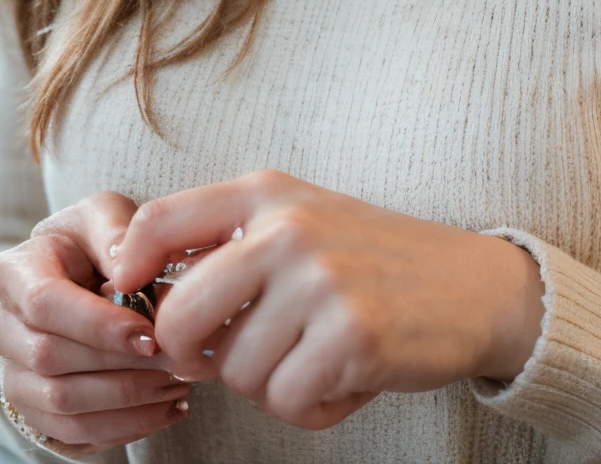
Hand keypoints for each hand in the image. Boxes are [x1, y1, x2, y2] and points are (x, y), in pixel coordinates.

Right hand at [0, 192, 190, 449]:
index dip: (97, 325)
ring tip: (180, 382)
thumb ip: (114, 230)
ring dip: (129, 400)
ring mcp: (13, 376)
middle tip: (177, 359)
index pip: (44, 305)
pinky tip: (168, 407)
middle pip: (52, 359)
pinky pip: (75, 434)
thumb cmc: (93, 243)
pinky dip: (127, 427)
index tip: (150, 334)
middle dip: (120, 364)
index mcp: (10, 273)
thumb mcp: (103, 214)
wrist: (77, 279)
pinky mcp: (34, 413)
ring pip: (64, 403)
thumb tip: (125, 267)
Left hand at [112, 171, 544, 430]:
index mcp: (267, 194)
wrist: (473, 285)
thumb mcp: (300, 222)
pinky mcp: (354, 336)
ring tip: (314, 356)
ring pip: (237, 372)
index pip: (160, 220)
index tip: (127, 297)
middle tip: (227, 359)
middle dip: (194, 356)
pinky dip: (311, 406)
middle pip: (181, 316)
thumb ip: (230, 246)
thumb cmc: (371, 261)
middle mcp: (288, 227)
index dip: (128, 265)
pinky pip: (288, 401)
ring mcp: (322, 280)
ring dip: (269, 383)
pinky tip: (343, 377)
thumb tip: (150, 303)